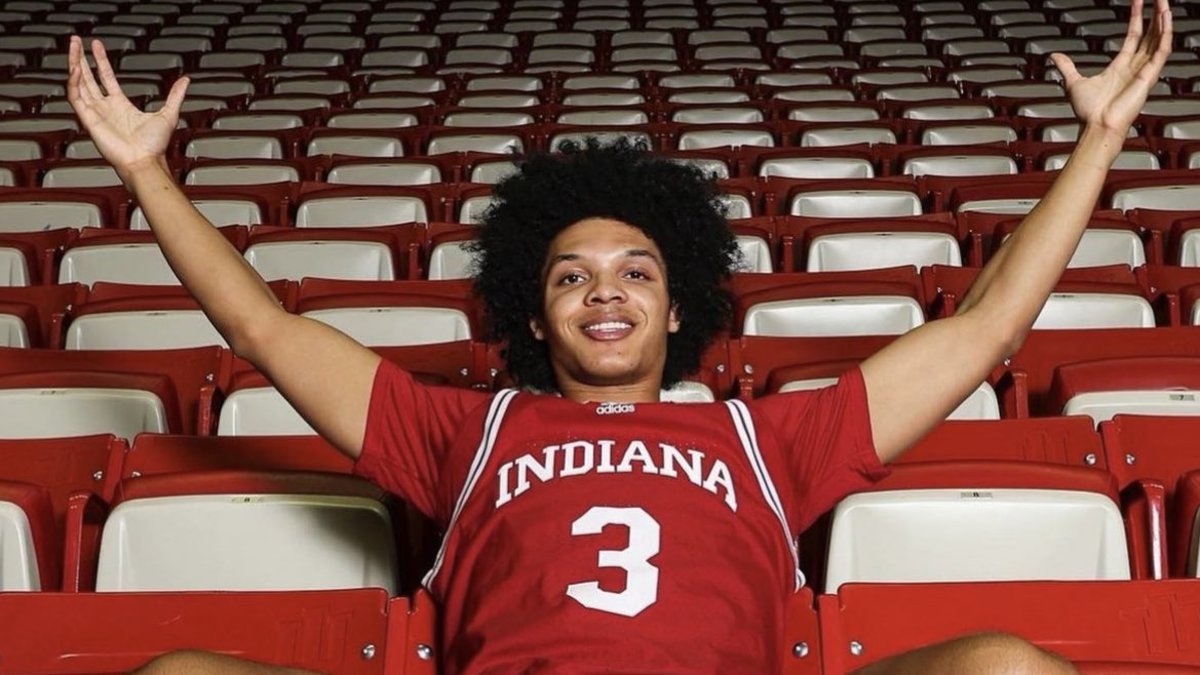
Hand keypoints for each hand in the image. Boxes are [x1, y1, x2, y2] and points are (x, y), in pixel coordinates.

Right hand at [66, 35, 188, 176]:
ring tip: (72, 46)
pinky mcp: (88, 120)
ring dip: (74, 64)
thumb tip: (186, 80)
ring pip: (79, 84)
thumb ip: (175, 95)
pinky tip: (76, 69)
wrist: (145, 161)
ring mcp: (95, 113)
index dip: (100, 61)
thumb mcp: (168, 114)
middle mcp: (105, 108)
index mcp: (120, 106)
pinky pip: (76, 98)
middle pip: (88, 78)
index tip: (96, 45)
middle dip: (81, 58)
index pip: (106, 77)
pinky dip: (74, 83)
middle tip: (76, 40)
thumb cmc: (155, 146)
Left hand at [1049, 0, 1171, 136]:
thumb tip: (1055, 56)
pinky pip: (1162, 51)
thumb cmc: (1088, 112)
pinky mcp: (1150, 76)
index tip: (1138, 2)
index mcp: (1121, 67)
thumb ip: (1067, 67)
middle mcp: (1135, 67)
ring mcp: (1144, 71)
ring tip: (1164, 2)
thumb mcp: (1073, 82)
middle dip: (1155, 15)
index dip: (1137, 18)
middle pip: (1150, 35)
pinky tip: (1166, 19)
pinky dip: (1166, 34)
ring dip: (1163, 20)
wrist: (1096, 126)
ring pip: (1159, 39)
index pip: (1134, 36)